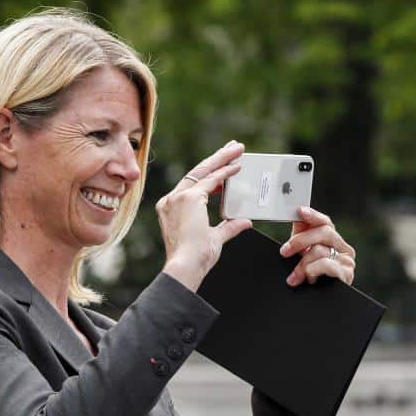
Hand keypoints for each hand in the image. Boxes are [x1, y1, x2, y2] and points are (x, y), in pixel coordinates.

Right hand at [157, 140, 252, 290]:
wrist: (185, 267)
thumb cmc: (194, 259)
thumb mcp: (215, 239)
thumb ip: (229, 227)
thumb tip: (244, 221)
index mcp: (171, 208)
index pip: (192, 185)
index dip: (209, 174)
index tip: (222, 165)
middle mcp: (170, 200)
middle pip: (196, 172)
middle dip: (216, 159)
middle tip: (232, 148)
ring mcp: (177, 198)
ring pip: (202, 171)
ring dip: (222, 159)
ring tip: (237, 150)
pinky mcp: (188, 198)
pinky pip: (210, 180)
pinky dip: (225, 173)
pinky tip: (237, 167)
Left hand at [278, 206, 355, 285]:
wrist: (320, 309)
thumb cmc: (310, 280)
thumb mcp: (302, 257)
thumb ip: (302, 238)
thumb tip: (297, 219)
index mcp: (332, 241)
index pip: (325, 222)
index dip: (312, 215)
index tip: (299, 211)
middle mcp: (343, 248)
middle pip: (324, 232)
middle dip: (300, 241)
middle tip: (284, 251)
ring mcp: (347, 261)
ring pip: (322, 250)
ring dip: (303, 264)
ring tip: (294, 277)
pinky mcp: (347, 274)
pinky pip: (328, 264)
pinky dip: (314, 270)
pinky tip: (308, 278)